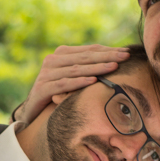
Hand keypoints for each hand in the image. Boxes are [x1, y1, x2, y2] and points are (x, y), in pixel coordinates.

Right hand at [13, 45, 130, 124]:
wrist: (33, 111)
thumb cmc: (58, 94)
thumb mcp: (73, 79)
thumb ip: (87, 69)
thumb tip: (116, 62)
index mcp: (61, 54)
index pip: (88, 50)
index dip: (108, 50)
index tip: (126, 52)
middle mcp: (53, 60)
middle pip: (84, 57)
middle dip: (106, 56)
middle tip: (125, 56)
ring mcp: (46, 74)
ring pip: (76, 69)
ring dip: (96, 68)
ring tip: (114, 67)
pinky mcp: (42, 88)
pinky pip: (63, 84)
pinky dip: (78, 82)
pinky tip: (93, 81)